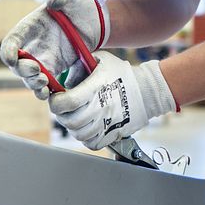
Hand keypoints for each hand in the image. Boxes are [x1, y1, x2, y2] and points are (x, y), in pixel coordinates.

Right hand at [0, 0, 109, 98]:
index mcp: (30, 27)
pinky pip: (45, 83)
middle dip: (23, 70)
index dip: (8, 50)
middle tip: (37, 71)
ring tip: (44, 84)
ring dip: (32, 83)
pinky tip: (49, 93)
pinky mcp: (55, 69)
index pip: (11, 41)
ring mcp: (43, 59)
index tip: (13, 58)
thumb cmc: (78, 4)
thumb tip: (53, 1)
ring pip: (29, 77)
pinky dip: (44, 90)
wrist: (95, 20)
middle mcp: (33, 45)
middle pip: (17, 64)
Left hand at [50, 53, 176, 149]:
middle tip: (65, 108)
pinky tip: (88, 127)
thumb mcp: (102, 60)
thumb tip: (65, 78)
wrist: (147, 90)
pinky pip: (92, 143)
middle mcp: (101, 107)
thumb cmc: (123, 73)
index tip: (57, 98)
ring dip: (73, 126)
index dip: (56, 102)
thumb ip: (81, 65)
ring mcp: (108, 123)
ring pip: (79, 134)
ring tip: (77, 117)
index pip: (68, 102)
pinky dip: (86, 137)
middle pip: (70, 121)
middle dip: (62, 115)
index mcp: (96, 88)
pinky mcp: (113, 133)